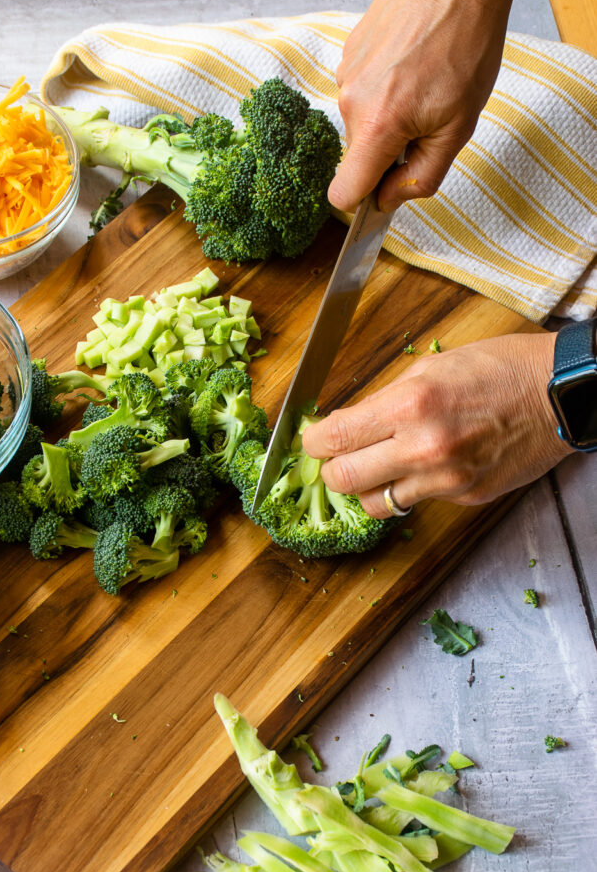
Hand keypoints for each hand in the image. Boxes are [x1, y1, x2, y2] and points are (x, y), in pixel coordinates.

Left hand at [301, 334, 572, 518]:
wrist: (559, 395)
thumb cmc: (499, 369)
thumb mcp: (431, 367)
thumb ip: (383, 398)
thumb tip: (346, 421)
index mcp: (409, 405)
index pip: (334, 438)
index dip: (313, 441)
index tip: (312, 439)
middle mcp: (422, 447)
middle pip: (343, 480)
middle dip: (331, 469)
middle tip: (336, 458)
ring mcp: (444, 479)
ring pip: (374, 504)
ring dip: (366, 488)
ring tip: (375, 468)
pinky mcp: (464, 496)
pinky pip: (417, 501)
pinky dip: (409, 488)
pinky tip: (421, 467)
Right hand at [328, 0, 519, 213]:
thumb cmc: (467, 44)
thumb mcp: (458, 127)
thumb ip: (421, 177)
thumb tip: (389, 201)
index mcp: (378, 127)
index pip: (342, 194)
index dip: (363, 201)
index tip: (385, 190)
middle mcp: (351, 102)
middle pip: (358, 156)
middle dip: (388, 150)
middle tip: (427, 120)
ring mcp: (346, 74)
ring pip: (361, 122)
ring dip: (387, 116)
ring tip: (422, 83)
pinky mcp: (348, 53)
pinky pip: (361, 90)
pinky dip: (383, 88)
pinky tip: (410, 63)